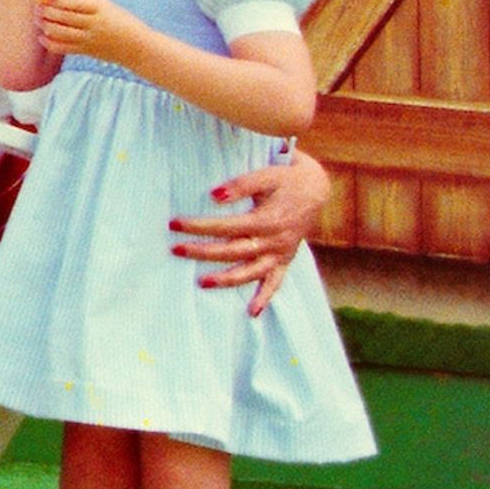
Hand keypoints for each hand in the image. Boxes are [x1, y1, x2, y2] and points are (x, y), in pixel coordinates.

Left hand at [34, 0, 153, 66]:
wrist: (137, 46)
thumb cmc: (118, 20)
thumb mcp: (105, 5)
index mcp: (98, 7)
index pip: (70, 2)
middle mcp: (93, 22)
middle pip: (61, 16)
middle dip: (45, 11)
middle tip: (38, 8)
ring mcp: (89, 38)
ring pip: (58, 32)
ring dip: (44, 24)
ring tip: (40, 19)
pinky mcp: (86, 51)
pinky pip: (61, 48)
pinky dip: (48, 42)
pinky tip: (43, 36)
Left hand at [175, 150, 329, 316]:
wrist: (315, 189)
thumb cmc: (284, 179)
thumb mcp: (265, 176)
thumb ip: (241, 185)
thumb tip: (213, 196)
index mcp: (268, 220)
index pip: (228, 227)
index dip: (200, 226)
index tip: (174, 224)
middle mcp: (275, 241)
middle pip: (234, 252)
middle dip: (203, 252)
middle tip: (175, 249)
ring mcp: (281, 253)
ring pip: (252, 272)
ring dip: (227, 280)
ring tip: (201, 283)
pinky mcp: (286, 260)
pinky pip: (276, 283)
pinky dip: (265, 298)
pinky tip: (251, 312)